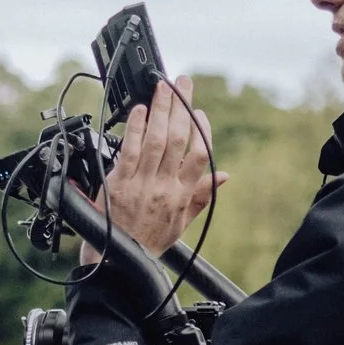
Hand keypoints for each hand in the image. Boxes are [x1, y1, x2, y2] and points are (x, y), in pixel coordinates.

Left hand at [87, 74, 223, 259]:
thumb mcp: (183, 223)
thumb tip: (224, 176)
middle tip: (182, 84)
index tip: (200, 113)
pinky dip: (136, 128)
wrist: (120, 260)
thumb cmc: (150, 242)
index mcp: (183, 195)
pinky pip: (130, 150)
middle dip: (182, 107)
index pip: (200, 157)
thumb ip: (203, 196)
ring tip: (163, 88)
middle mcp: (165, 187)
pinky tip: (140, 111)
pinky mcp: (119, 183)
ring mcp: (142, 183)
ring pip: (156, 140)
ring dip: (161, 110)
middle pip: (179, 140)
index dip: (202, 131)